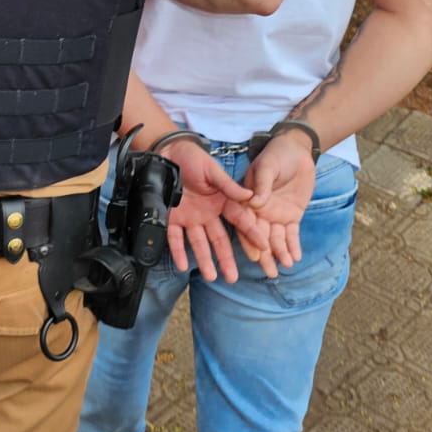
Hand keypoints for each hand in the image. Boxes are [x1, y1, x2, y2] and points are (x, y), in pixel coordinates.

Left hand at [161, 139, 253, 283]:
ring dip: (205, 260)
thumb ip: (229, 186)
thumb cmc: (193, 158)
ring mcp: (190, 217)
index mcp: (221, 201)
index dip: (251, 233)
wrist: (168, 153)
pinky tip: (182, 265)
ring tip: (211, 277)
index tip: (263, 247)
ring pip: (199, 243)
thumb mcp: (212, 171)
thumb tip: (251, 196)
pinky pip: (175, 238)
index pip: (239, 220)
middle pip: (219, 239)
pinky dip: (178, 252)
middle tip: (233, 277)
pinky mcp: (172, 218)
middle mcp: (207, 213)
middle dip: (227, 259)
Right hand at [226, 130, 315, 274]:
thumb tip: (255, 203)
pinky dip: (293, 246)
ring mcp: (275, 215)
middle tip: (269, 272)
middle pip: (260, 237)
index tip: (255, 254)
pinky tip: (295, 257)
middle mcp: (259, 211)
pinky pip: (291, 234)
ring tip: (285, 266)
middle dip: (264, 255)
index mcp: (248, 200)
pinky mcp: (291, 216)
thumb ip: (262, 184)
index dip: (250, 239)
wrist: (298, 151)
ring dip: (280, 253)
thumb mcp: (267, 166)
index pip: (246, 223)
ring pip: (276, 239)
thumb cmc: (277, 154)